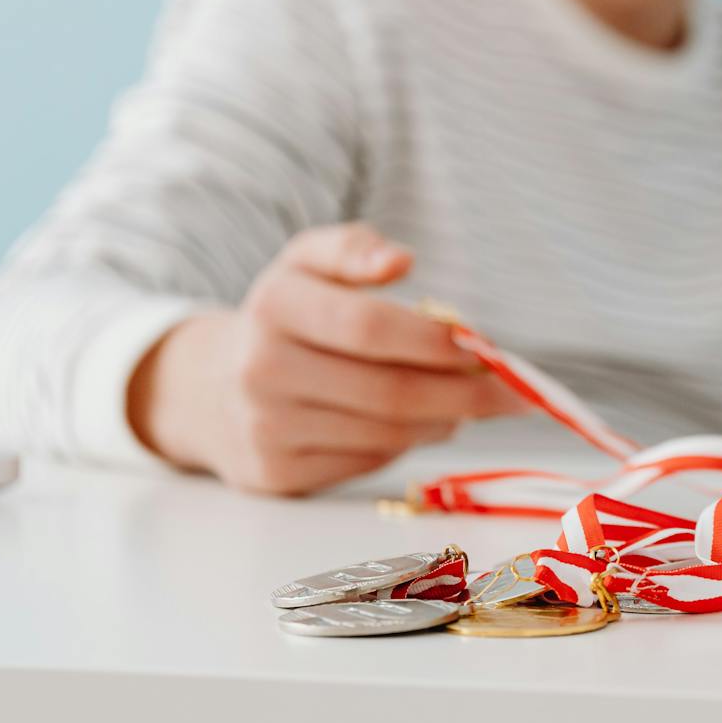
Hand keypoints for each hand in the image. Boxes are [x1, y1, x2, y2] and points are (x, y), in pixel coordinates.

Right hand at [127, 223, 525, 494]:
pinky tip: (419, 423)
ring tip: (467, 403)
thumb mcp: (306, 262)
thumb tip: (401, 260)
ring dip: (444, 420)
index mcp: (275, 305)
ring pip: (388, 433)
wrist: (209, 389)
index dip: (440, 341)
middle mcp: (262, 370)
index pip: (372, 327)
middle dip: (466, 394)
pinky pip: (368, 461)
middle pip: (391, 392)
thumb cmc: (285, 318)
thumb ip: (353, 248)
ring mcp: (267, 428)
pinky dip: (407, 443)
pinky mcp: (277, 474)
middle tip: (511, 392)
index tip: (491, 348)